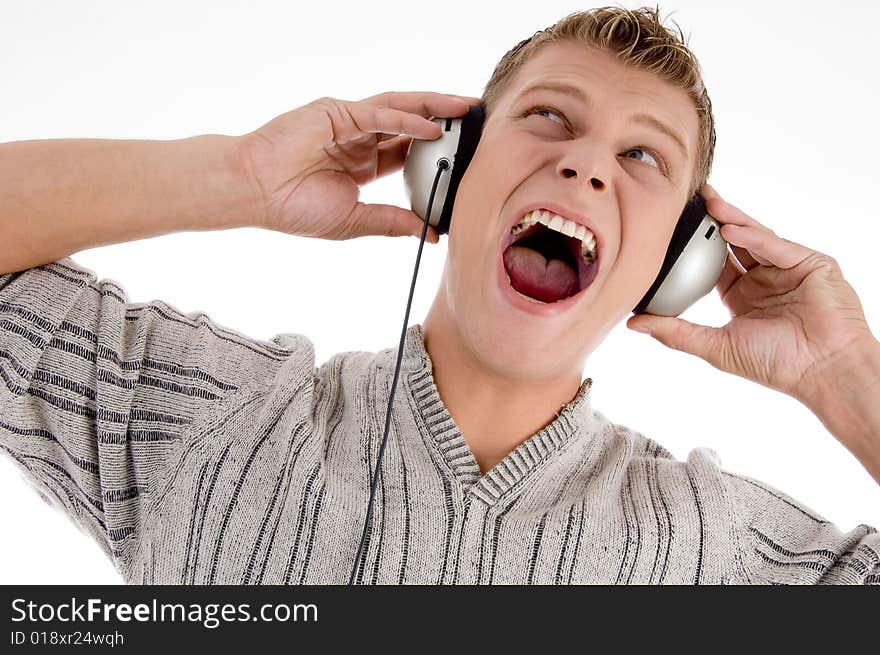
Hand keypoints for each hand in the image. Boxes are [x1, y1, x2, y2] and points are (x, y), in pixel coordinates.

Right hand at [239, 91, 477, 241]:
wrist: (256, 194)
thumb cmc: (295, 208)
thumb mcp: (356, 220)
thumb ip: (394, 223)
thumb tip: (433, 235)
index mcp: (363, 163)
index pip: (409, 152)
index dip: (438, 151)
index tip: (468, 154)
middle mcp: (359, 138)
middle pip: (410, 124)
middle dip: (445, 120)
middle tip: (478, 118)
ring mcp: (347, 122)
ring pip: (399, 109)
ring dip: (433, 107)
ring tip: (465, 109)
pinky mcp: (335, 112)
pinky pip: (377, 113)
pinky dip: (405, 118)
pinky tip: (431, 127)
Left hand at [626, 183, 876, 403]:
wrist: (821, 371)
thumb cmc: (774, 365)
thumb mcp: (716, 345)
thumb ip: (675, 332)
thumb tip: (633, 324)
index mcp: (741, 296)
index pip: (714, 262)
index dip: (694, 246)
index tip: (670, 229)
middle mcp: (764, 278)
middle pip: (734, 242)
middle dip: (712, 220)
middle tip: (688, 199)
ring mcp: (788, 269)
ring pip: (754, 236)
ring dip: (731, 219)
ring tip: (707, 203)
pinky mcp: (810, 263)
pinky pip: (776, 245)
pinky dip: (754, 236)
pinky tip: (731, 228)